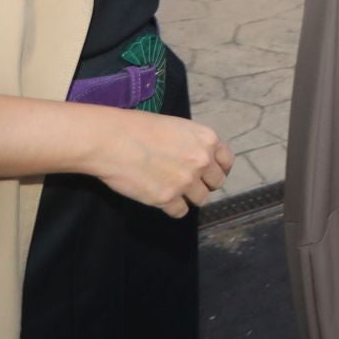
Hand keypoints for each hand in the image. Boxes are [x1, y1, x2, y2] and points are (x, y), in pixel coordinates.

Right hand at [88, 109, 233, 218]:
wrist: (112, 140)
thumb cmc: (138, 127)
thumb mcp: (176, 127)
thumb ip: (192, 143)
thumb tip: (195, 158)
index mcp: (207, 139)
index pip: (227, 161)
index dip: (219, 168)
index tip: (209, 173)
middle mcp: (202, 161)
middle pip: (216, 183)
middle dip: (204, 184)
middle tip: (188, 182)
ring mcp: (186, 182)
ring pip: (201, 199)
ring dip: (189, 197)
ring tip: (173, 190)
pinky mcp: (167, 199)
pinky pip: (180, 211)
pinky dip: (172, 208)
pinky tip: (160, 198)